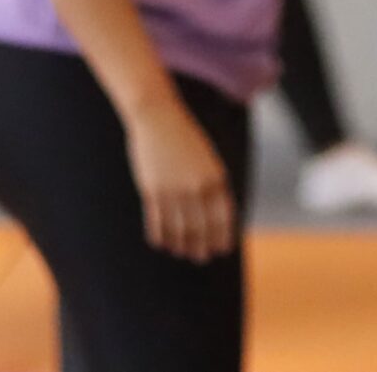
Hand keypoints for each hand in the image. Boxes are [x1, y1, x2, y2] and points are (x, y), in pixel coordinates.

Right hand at [124, 96, 236, 263]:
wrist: (158, 117)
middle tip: (201, 257)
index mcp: (216, 178)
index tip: (222, 249)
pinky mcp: (152, 191)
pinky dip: (161, 236)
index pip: (223, 218)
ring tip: (182, 252)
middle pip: (202, 228)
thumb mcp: (207, 159)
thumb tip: (215, 215)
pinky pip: (158, 222)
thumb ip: (213, 186)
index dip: (223, 236)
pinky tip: (163, 243)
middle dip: (202, 246)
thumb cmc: (185, 137)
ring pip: (179, 230)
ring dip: (182, 245)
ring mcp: (174, 190)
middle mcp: (197, 187)